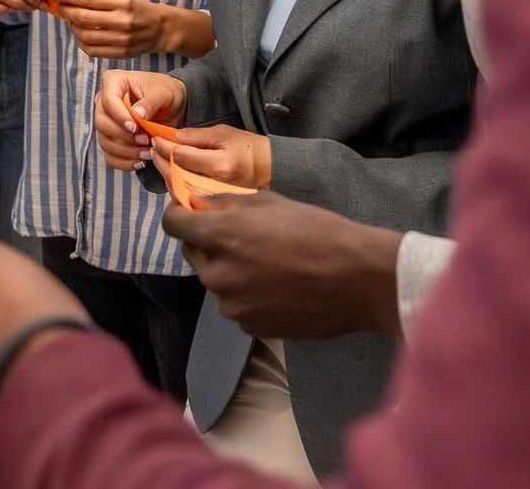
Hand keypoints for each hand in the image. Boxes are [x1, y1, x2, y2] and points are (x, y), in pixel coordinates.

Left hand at [51, 0, 170, 58]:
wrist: (161, 28)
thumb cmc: (139, 9)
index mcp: (122, 2)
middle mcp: (122, 21)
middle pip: (83, 18)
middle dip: (66, 12)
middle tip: (58, 7)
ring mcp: (121, 40)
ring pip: (84, 36)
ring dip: (72, 28)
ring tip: (72, 21)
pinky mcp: (120, 53)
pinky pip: (92, 50)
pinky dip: (81, 42)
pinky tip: (81, 35)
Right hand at [94, 70, 187, 170]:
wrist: (173, 106)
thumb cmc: (167, 92)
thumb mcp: (163, 93)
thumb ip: (150, 102)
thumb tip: (137, 114)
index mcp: (114, 82)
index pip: (108, 101)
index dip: (119, 117)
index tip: (135, 127)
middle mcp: (104, 102)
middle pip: (101, 123)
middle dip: (124, 137)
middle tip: (146, 140)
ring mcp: (106, 122)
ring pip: (105, 142)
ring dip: (127, 152)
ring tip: (148, 153)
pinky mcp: (111, 139)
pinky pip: (110, 156)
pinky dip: (124, 163)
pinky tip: (141, 162)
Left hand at [150, 124, 270, 189]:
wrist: (271, 171)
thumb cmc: (250, 150)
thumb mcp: (226, 134)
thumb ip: (198, 136)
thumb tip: (174, 138)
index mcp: (220, 166)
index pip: (181, 157)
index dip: (165, 147)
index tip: (156, 139)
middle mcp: (214, 186)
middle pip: (175, 176)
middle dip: (160, 161)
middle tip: (154, 149)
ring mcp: (213, 200)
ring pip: (177, 190)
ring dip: (164, 174)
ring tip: (159, 159)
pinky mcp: (212, 207)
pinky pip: (186, 199)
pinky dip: (174, 186)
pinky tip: (172, 174)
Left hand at [162, 192, 403, 338]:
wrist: (357, 279)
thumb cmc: (317, 231)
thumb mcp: (271, 202)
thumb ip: (226, 204)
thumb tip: (197, 204)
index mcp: (221, 237)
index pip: (173, 225)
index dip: (179, 215)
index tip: (191, 213)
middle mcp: (218, 274)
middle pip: (194, 255)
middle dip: (209, 243)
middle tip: (243, 236)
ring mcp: (233, 306)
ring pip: (217, 283)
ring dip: (231, 271)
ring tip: (268, 264)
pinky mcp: (250, 328)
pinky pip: (237, 306)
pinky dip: (248, 295)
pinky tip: (278, 287)